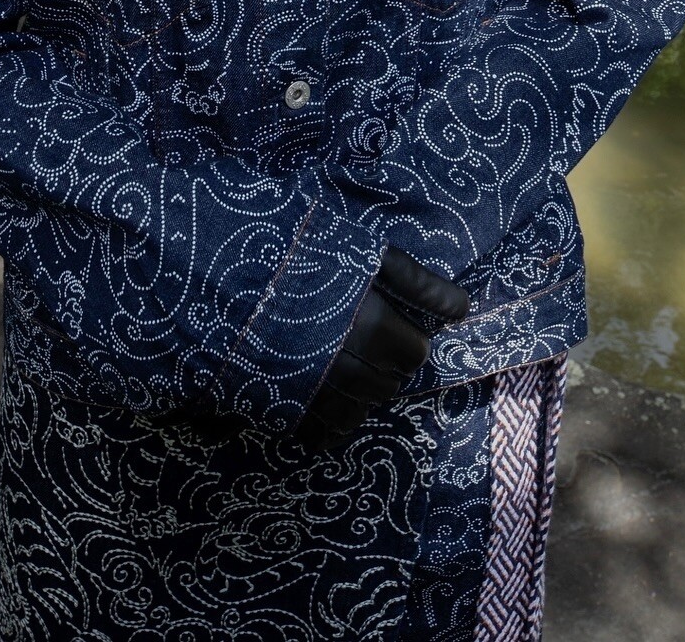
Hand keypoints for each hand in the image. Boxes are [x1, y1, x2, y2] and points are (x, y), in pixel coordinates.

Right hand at [292, 245, 470, 453]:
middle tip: (361, 332)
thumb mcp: (362, 252)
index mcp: (372, 328)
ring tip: (340, 355)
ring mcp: (317, 394)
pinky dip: (331, 415)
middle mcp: (349, 369)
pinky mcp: (286, 411)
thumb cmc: (297, 255)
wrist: (221, 275)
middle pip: (391, 383)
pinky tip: (322, 388)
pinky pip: (327, 431)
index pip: (416, 353)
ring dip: (360, 387)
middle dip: (385, 361)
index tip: (390, 320)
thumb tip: (463, 307)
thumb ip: (415, 281)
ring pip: (363, 409)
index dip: (407, 336)